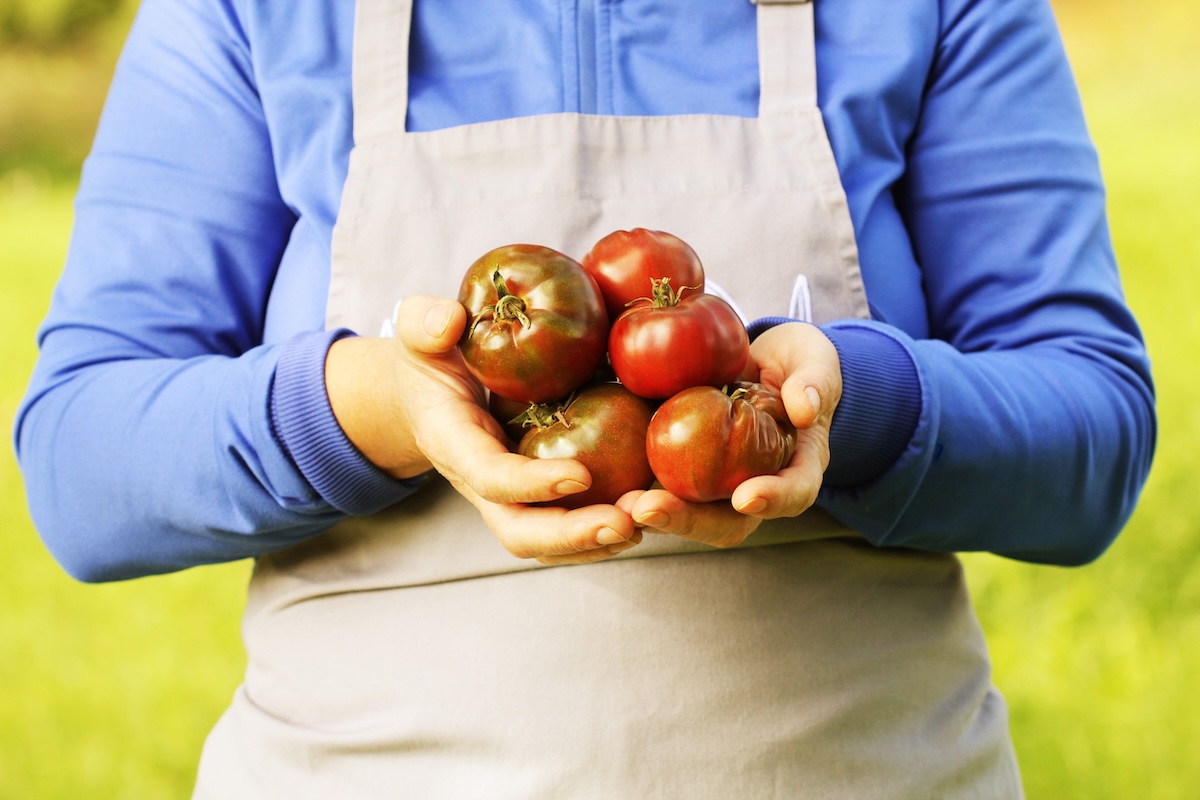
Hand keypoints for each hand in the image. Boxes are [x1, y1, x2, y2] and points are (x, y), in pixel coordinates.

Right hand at [324, 296, 638, 563]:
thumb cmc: (431, 358)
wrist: (431, 394)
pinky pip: (575, 521)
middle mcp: (483, 485)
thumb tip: (450, 321)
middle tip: (626, 524)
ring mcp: (514, 497)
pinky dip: (613, 523)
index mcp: (454, 444)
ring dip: (601, 540)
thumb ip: (425, 322)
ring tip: (651, 518)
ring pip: (553, 539)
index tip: (580, 475)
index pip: (489, 476)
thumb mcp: (420, 331)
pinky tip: (655, 507)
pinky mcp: (541, 495)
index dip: (531, 483)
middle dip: (573, 535)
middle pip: (522, 531)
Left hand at [620, 322, 841, 546]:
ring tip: (621, 506)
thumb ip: (814, 381)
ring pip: (690, 513)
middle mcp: (756, 487)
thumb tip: (805, 409)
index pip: (794, 492)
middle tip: (649, 509)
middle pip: (729, 521)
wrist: (764, 362)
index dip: (774, 499)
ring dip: (655, 514)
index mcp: (797, 466)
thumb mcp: (813, 361)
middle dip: (689, 520)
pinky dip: (634, 489)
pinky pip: (663, 487)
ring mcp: (718, 484)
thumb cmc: (797, 363)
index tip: (746, 496)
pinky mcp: (685, 472)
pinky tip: (603, 484)